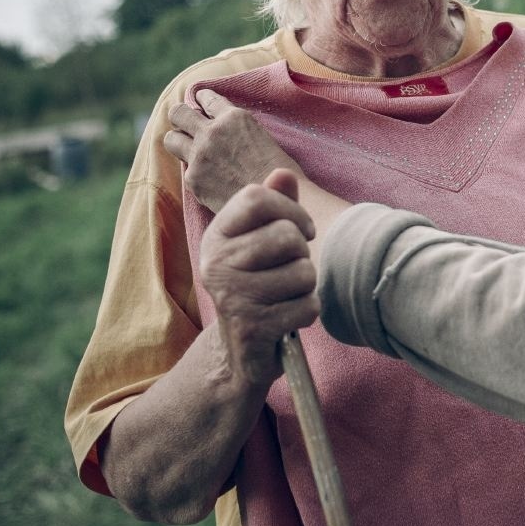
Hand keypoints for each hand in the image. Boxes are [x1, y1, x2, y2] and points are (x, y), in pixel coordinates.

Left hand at [165, 89, 301, 211]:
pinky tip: (207, 178)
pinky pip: (185, 169)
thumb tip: (222, 128)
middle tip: (187, 125)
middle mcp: (212, 132)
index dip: (201, 101)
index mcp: (234, 117)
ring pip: (171, 138)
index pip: (206, 98)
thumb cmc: (279, 171)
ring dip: (179, 141)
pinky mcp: (193, 179)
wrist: (277, 200)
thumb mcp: (261, 134)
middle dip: (181, 117)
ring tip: (188, 149)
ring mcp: (199, 155)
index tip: (200, 104)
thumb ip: (237, 128)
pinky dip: (194, 172)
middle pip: (178, 113)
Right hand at [200, 169, 318, 388]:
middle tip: (289, 270)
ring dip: (306, 287)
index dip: (292, 210)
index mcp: (218, 235)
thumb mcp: (261, 242)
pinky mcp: (252, 328)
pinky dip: (307, 313)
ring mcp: (231, 296)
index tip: (302, 230)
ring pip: (303, 272)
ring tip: (286, 296)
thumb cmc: (260, 286)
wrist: (241, 352)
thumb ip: (275, 205)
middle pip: (287, 235)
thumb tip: (283, 173)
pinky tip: (287, 319)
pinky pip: (308, 306)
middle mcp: (216, 263)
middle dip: (302, 254)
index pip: (257, 197)